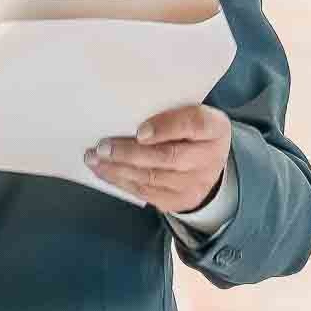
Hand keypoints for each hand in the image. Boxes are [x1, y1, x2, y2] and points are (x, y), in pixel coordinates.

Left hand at [86, 106, 229, 213]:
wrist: (209, 165)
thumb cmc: (190, 131)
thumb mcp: (190, 113)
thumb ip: (168, 110)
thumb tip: (126, 111)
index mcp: (215, 128)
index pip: (195, 124)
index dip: (166, 127)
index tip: (140, 131)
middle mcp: (210, 158)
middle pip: (168, 157)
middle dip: (130, 153)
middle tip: (102, 147)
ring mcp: (195, 183)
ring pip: (153, 178)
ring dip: (118, 169)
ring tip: (94, 159)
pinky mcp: (179, 200)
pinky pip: (146, 192)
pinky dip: (121, 181)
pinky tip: (104, 171)